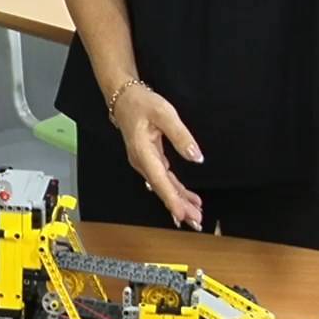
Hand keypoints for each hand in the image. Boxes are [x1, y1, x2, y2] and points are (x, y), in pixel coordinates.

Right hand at [110, 84, 205, 229]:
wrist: (123, 98)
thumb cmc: (141, 103)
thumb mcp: (164, 113)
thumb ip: (180, 135)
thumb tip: (196, 156)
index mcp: (143, 151)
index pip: (159, 180)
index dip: (171, 199)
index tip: (182, 214)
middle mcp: (141, 161)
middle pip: (161, 189)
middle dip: (178, 207)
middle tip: (196, 220)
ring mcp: (144, 162)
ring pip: (163, 186)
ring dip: (178, 201)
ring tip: (195, 214)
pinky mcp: (149, 160)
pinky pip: (163, 179)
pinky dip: (175, 190)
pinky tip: (186, 198)